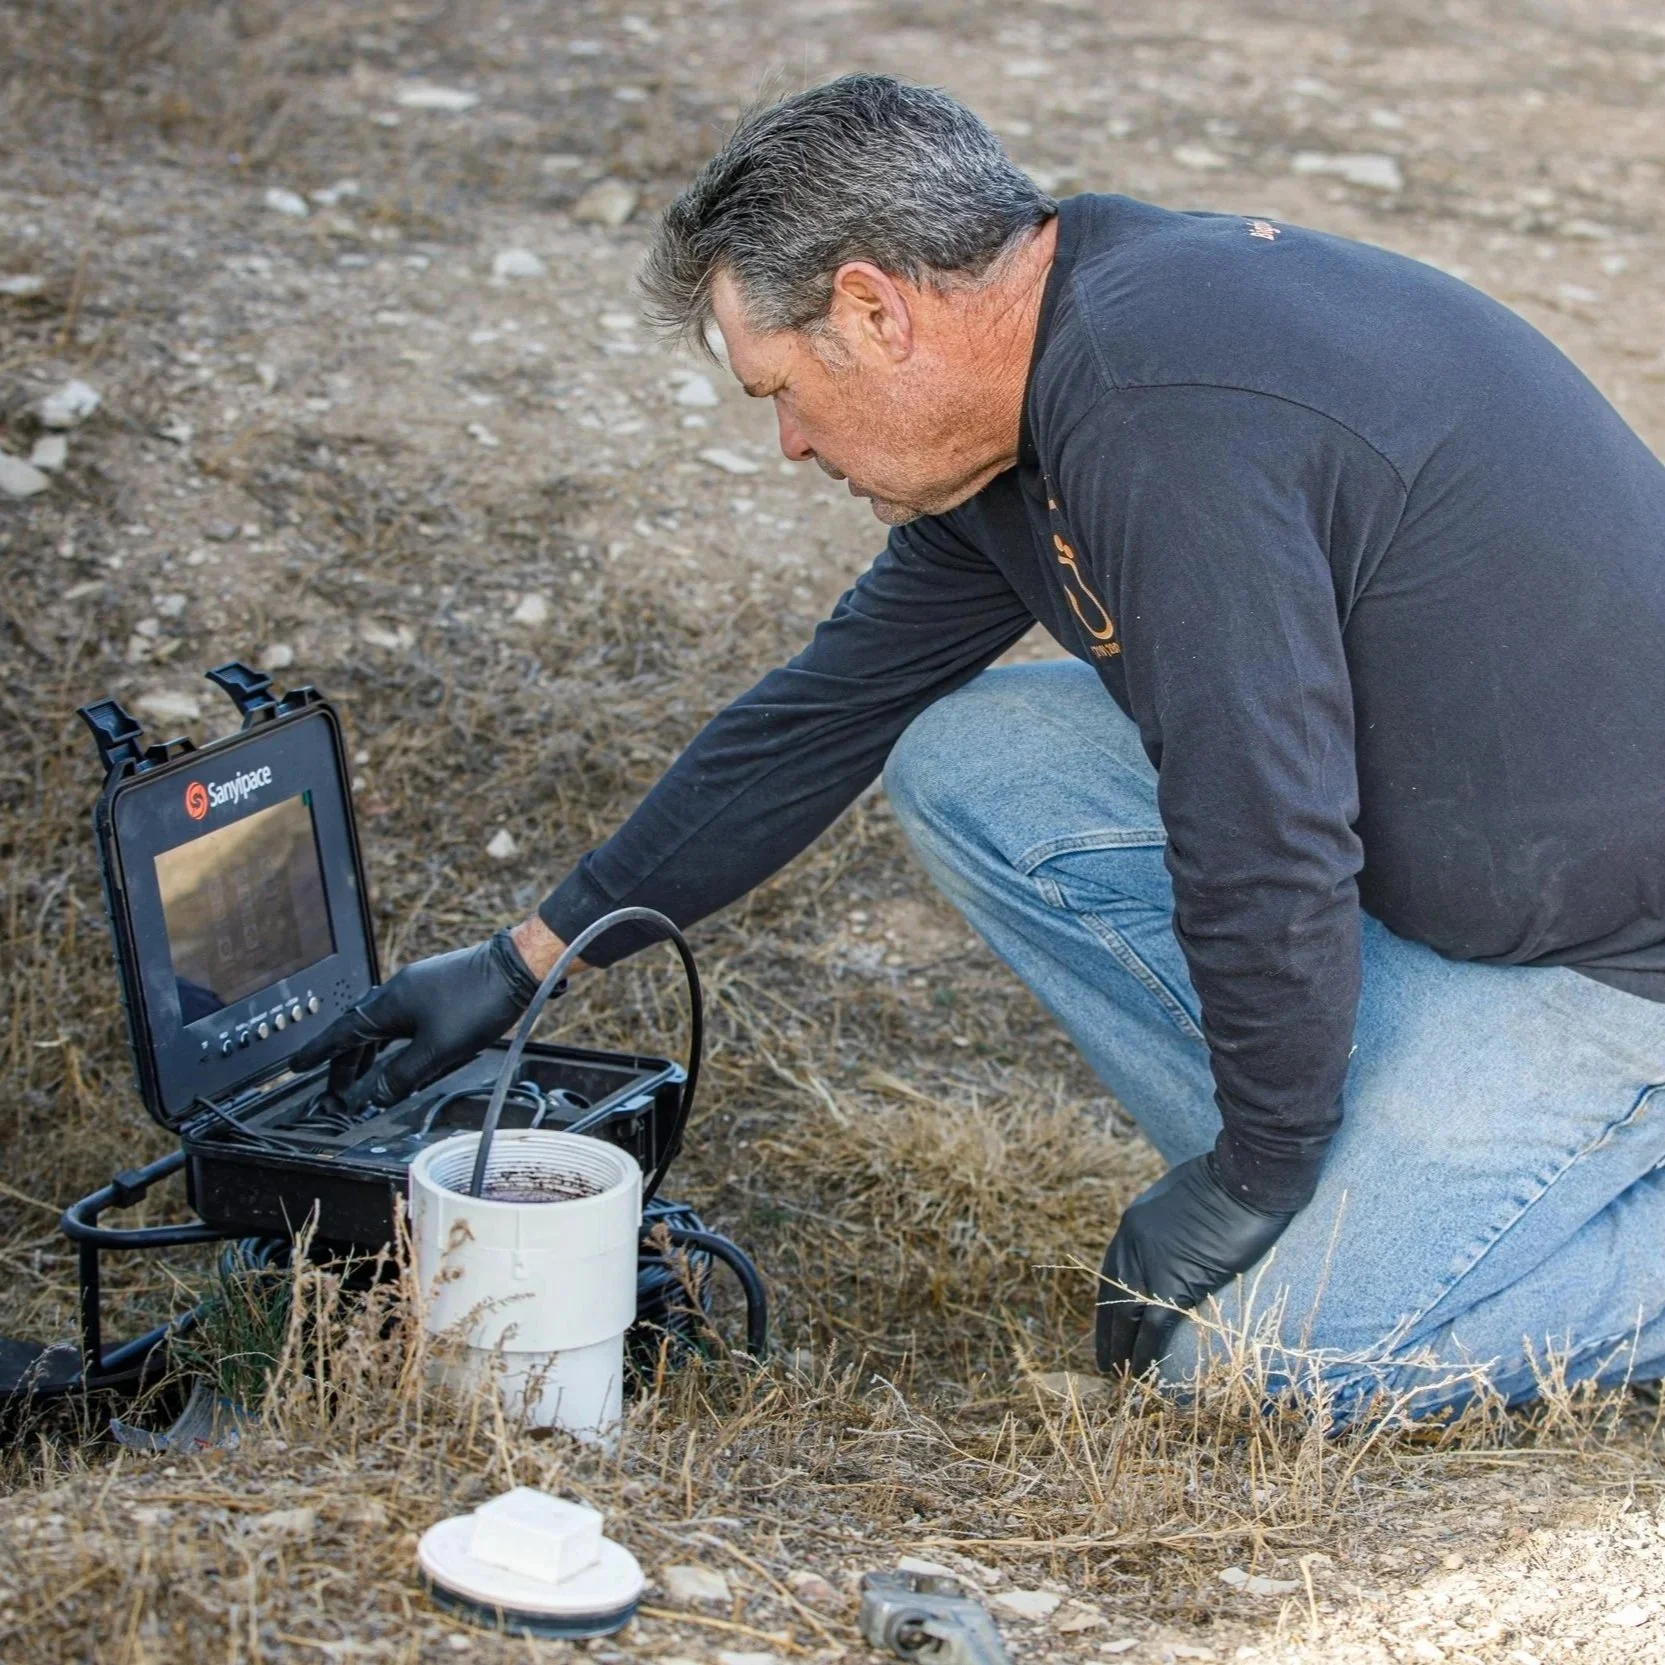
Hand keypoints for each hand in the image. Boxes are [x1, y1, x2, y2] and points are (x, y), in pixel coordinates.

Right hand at [290, 928, 541, 1110]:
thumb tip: (375, 1095)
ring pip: (379, 1024)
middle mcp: (395, 992)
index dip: (318, 1054)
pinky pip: (399, 1018)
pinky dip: (389, 1039)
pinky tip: (400, 1052)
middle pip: (356, 1030)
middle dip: (342, 1062)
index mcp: (387, 1005)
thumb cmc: (480, 1003)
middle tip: (333, 1088)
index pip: (340, 1034)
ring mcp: (415, 987)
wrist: (516, 968)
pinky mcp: (434, 988)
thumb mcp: (437, 1051)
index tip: (296, 1066)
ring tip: (361, 1077)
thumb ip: (402, 1076)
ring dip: (366, 1051)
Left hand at [1095, 1151, 1294, 1377]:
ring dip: (1120, 1348)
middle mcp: (1132, 1245)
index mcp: (1133, 1223)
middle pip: (1110, 1297)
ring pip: (1125, 1317)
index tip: (1108, 1322)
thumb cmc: (1228, 1179)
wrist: (1248, 1177)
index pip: (1111, 1271)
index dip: (1109, 1300)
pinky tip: (1142, 1373)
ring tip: (1118, 1375)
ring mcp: (1150, 1264)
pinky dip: (1145, 1352)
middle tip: (1105, 1360)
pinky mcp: (1175, 1283)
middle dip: (1107, 1331)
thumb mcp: (1183, 1193)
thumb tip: (1176, 1240)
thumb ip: (1171, 1220)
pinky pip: (1153, 1326)